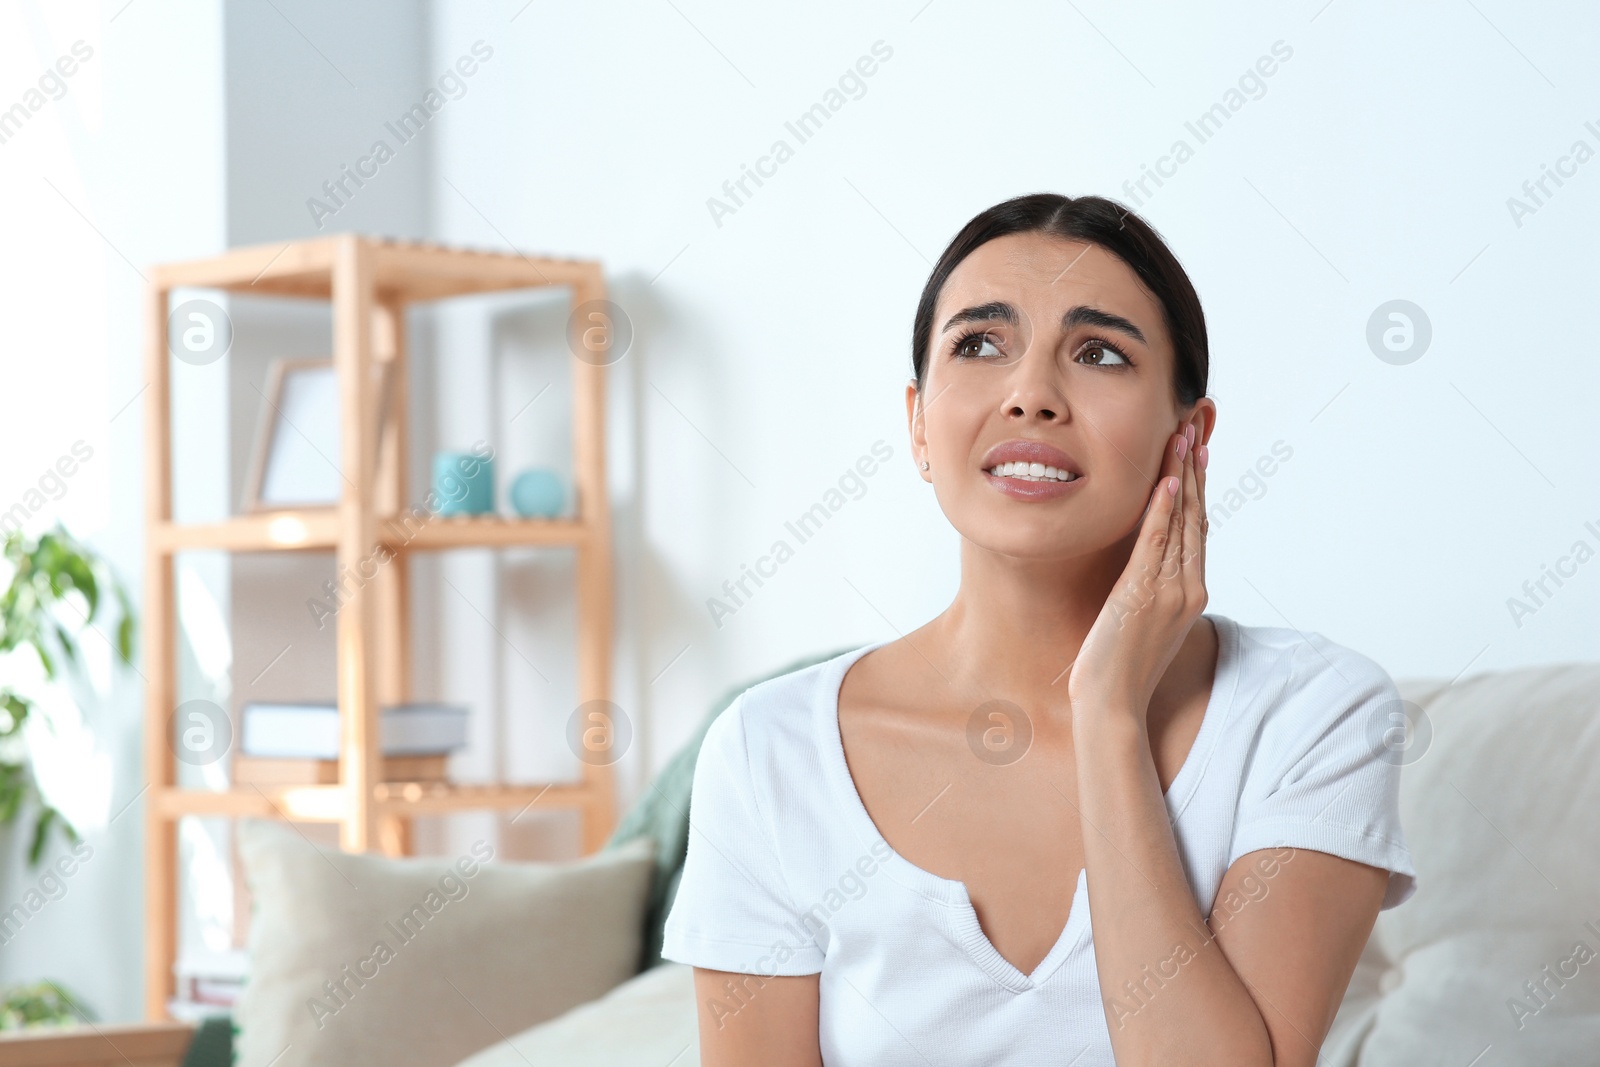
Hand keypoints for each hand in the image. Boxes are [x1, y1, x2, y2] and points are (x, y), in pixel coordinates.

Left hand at [1066, 420, 1209, 718]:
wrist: (1112, 704)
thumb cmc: (1120, 668)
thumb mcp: (1143, 622)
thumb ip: (1151, 591)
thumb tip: (1145, 569)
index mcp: (1190, 593)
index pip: (1198, 528)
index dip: (1198, 486)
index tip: (1198, 451)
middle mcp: (1189, 588)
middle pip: (1197, 516)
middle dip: (1196, 469)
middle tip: (1196, 428)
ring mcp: (1170, 592)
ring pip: (1182, 523)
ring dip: (1182, 477)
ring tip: (1182, 438)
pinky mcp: (1144, 595)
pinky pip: (1157, 545)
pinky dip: (1163, 512)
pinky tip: (1165, 483)